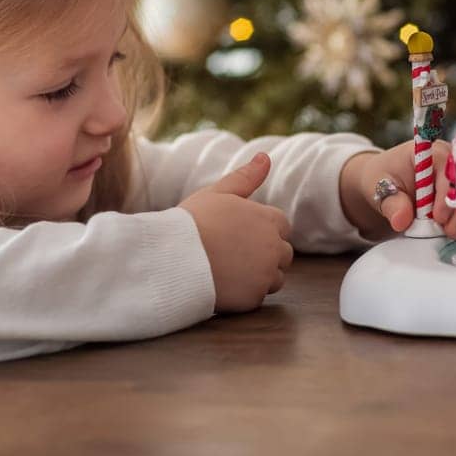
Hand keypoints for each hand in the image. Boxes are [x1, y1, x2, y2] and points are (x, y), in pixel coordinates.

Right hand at [179, 152, 293, 312]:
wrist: (173, 259)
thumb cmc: (192, 222)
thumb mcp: (218, 193)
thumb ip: (246, 176)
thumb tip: (265, 157)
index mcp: (270, 219)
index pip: (282, 226)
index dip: (262, 230)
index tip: (239, 234)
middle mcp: (274, 247)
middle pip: (282, 253)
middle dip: (265, 254)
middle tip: (232, 253)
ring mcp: (266, 274)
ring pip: (275, 278)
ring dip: (259, 276)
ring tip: (229, 270)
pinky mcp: (254, 298)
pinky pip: (258, 297)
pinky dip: (246, 293)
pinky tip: (224, 285)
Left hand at [340, 139, 455, 239]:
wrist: (386, 182)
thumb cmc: (383, 176)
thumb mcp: (379, 186)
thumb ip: (391, 202)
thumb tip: (401, 220)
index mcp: (433, 151)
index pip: (452, 167)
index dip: (448, 193)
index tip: (437, 217)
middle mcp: (454, 160)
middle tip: (449, 230)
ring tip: (451, 232)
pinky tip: (455, 229)